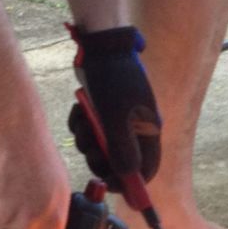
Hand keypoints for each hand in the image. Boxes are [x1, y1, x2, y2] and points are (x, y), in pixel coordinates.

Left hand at [66, 25, 161, 187]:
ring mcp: (118, 121)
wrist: (100, 46)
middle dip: (98, 157)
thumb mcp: (116, 116)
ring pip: (98, 147)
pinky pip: (88, 131)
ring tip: (83, 119)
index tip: (108, 182)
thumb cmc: (113, 79)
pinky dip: (80, 124)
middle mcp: (136, 129)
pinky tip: (80, 109)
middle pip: (118, 163)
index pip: (145, 169)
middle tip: (89, 147)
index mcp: (148, 131)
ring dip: (85, 138)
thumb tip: (126, 176)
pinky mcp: (101, 113)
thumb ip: (122, 149)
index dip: (129, 182)